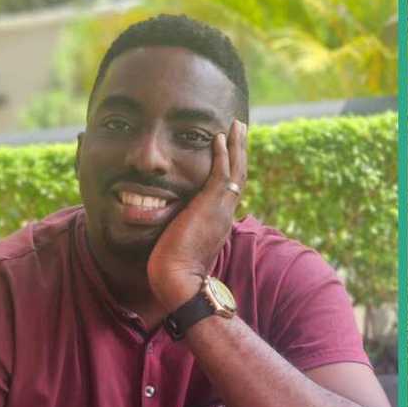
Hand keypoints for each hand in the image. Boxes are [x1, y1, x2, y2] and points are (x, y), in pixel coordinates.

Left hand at [148, 120, 247, 310]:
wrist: (179, 282)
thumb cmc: (175, 270)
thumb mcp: (181, 243)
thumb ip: (180, 229)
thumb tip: (167, 223)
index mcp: (219, 220)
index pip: (230, 187)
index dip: (231, 167)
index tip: (230, 150)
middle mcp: (225, 212)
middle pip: (239, 174)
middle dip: (239, 150)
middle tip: (240, 129)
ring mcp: (220, 208)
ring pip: (235, 169)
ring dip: (236, 145)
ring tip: (237, 125)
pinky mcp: (210, 205)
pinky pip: (222, 173)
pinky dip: (222, 154)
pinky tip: (219, 137)